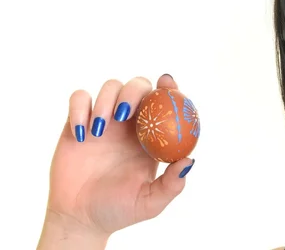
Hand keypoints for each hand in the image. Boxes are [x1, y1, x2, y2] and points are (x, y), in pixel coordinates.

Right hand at [38, 74, 194, 247]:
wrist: (81, 218)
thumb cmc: (119, 209)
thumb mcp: (150, 202)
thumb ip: (172, 184)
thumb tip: (189, 160)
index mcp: (152, 134)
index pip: (164, 101)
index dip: (169, 87)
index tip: (167, 84)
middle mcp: (130, 122)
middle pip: (137, 85)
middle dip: (133, 90)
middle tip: (124, 113)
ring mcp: (104, 120)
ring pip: (110, 87)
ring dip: (105, 101)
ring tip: (100, 131)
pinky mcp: (77, 122)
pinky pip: (79, 99)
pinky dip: (79, 109)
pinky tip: (82, 135)